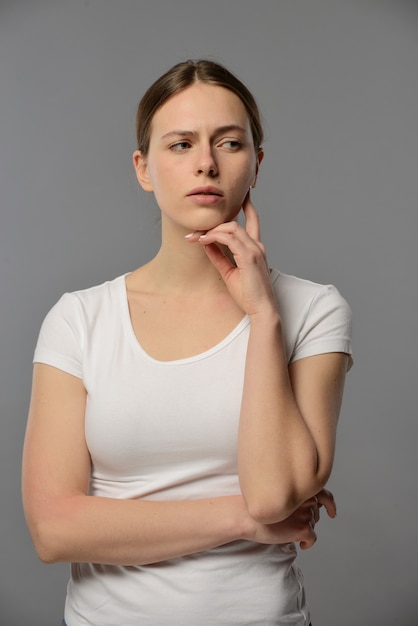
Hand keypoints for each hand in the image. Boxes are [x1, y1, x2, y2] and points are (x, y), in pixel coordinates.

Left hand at [186, 193, 276, 316]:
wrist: (261, 309)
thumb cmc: (248, 294)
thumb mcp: (228, 272)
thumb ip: (218, 256)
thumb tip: (205, 243)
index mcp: (255, 248)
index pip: (252, 220)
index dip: (246, 205)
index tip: (238, 194)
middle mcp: (257, 246)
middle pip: (235, 222)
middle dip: (214, 222)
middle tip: (194, 232)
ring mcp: (255, 250)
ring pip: (231, 227)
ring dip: (211, 230)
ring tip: (196, 237)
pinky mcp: (250, 257)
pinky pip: (230, 238)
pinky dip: (215, 236)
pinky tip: (204, 241)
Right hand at [241, 489, 336, 549]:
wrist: (245, 516)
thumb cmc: (256, 505)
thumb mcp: (276, 492)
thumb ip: (291, 495)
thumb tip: (302, 505)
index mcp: (300, 488)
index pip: (324, 495)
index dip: (329, 504)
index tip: (331, 511)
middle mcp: (306, 499)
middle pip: (317, 512)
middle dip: (309, 517)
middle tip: (297, 523)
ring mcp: (305, 513)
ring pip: (313, 525)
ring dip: (305, 529)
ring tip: (289, 531)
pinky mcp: (303, 528)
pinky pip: (312, 539)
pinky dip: (307, 543)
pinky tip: (300, 544)